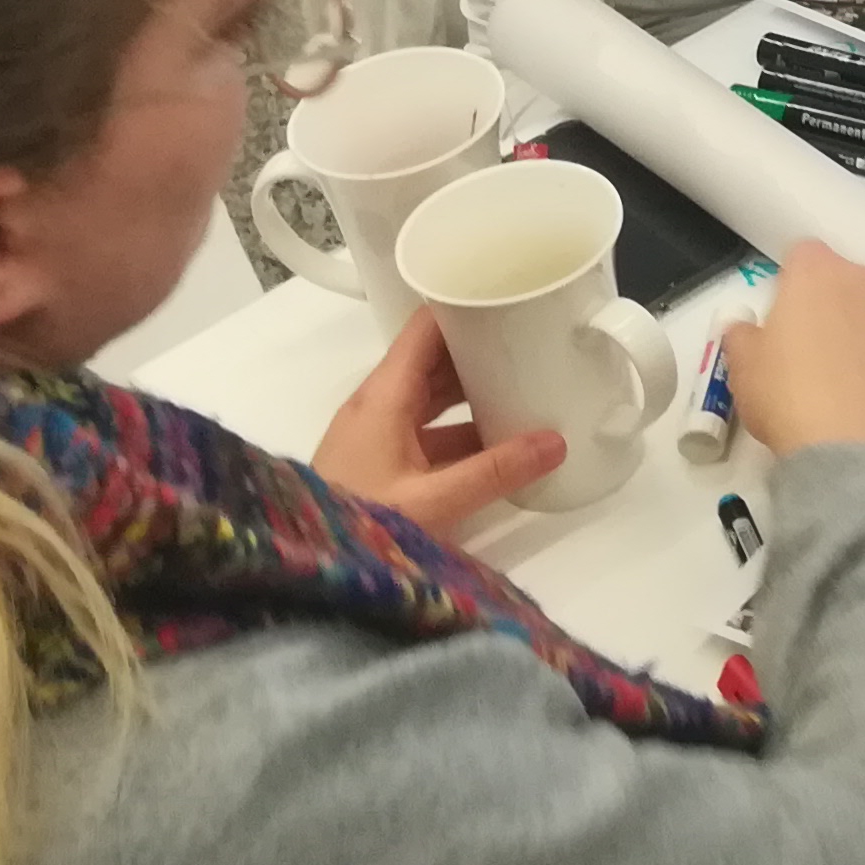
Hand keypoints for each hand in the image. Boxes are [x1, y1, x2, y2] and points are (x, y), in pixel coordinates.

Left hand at [312, 307, 564, 535]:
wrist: (308, 566)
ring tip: (524, 384)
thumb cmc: (363, 525)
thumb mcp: (435, 501)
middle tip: (533, 340)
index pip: (425, 328)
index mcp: (384, 396)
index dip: (464, 306)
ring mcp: (374, 432)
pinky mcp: (376, 459)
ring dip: (471, 388)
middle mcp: (377, 404)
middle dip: (479, 347)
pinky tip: (495, 438)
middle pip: (431, 358)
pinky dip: (459, 424)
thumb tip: (557, 442)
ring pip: (429, 394)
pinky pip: (425, 426)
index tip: (510, 298)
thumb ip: (496, 472)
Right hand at [726, 241, 864, 454]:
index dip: (795, 282)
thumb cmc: (786, 394)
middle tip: (820, 350)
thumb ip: (743, 336)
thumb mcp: (742, 366)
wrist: (848, 440)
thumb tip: (745, 329)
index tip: (789, 315)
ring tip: (857, 376)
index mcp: (815, 273)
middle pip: (849, 281)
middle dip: (837, 305)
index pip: (805, 255)